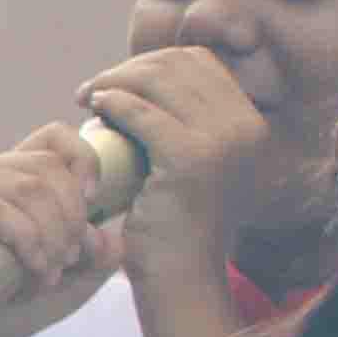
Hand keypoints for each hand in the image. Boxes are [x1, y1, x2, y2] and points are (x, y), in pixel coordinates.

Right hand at [0, 123, 130, 336]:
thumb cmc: (6, 310)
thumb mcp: (69, 280)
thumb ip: (98, 255)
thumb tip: (108, 234)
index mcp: (8, 178)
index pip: (53, 138)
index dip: (85, 161)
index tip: (96, 205)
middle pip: (45, 167)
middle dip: (72, 216)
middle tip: (70, 260)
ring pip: (25, 186)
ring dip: (51, 233)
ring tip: (50, 273)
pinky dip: (24, 239)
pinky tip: (32, 269)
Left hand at [73, 48, 270, 292]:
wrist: (180, 275)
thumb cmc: (172, 220)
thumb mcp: (188, 161)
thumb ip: (179, 120)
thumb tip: (134, 77)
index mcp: (250, 122)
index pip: (198, 61)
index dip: (151, 62)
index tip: (116, 82)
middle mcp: (246, 126)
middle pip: (178, 63)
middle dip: (128, 68)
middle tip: (92, 89)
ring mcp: (224, 141)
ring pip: (159, 80)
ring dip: (115, 81)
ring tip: (87, 98)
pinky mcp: (192, 159)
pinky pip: (143, 113)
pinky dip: (113, 104)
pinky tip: (95, 109)